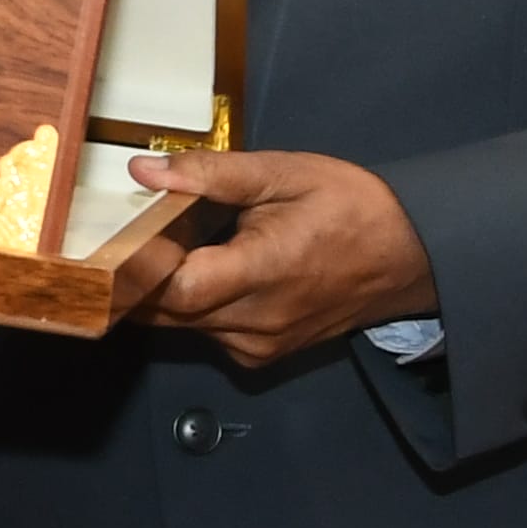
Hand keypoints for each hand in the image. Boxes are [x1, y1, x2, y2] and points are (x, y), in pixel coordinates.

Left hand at [104, 148, 437, 371]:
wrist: (409, 258)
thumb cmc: (351, 208)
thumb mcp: (285, 173)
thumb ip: (212, 174)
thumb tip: (144, 170)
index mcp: (265, 271)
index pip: (176, 288)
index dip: (137, 264)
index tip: (117, 231)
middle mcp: (257, 322)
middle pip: (167, 312)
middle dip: (141, 275)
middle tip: (132, 230)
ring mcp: (257, 346)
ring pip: (180, 326)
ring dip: (165, 290)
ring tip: (174, 244)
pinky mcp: (259, 356)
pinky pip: (204, 333)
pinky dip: (192, 304)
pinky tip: (206, 269)